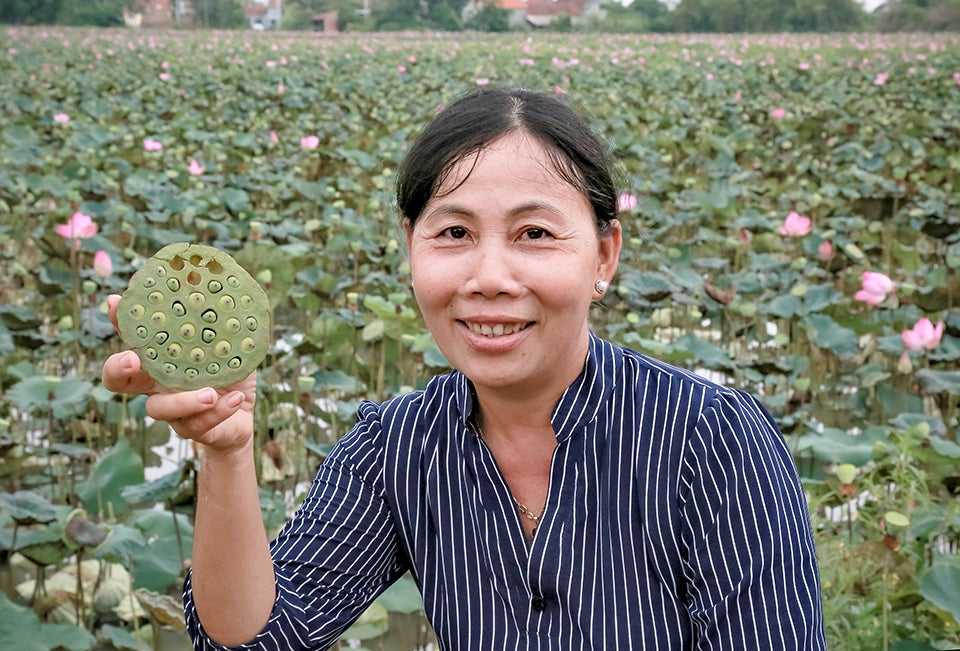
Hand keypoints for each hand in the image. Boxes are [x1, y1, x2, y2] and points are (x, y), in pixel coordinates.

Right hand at [102, 294, 255, 453]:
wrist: (244, 413)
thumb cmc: (230, 372)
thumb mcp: (231, 341)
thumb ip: (221, 318)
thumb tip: (215, 279)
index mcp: (161, 359)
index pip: (133, 337)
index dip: (119, 321)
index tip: (115, 302)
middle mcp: (157, 384)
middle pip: (116, 379)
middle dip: (117, 368)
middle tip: (131, 359)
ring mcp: (172, 409)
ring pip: (158, 409)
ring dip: (183, 401)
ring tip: (209, 392)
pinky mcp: (192, 429)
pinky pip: (198, 424)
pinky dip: (218, 411)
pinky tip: (235, 399)